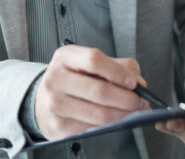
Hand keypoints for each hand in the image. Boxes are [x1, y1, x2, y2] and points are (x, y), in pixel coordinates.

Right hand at [34, 45, 148, 139]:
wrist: (44, 101)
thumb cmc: (72, 79)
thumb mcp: (89, 64)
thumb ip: (117, 67)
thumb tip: (139, 83)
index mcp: (65, 57)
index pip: (94, 60)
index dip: (117, 72)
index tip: (133, 82)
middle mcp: (56, 79)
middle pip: (99, 90)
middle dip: (126, 99)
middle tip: (140, 101)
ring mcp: (55, 103)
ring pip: (98, 113)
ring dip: (123, 114)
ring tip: (134, 111)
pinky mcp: (58, 125)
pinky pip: (92, 127)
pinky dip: (110, 125)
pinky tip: (117, 119)